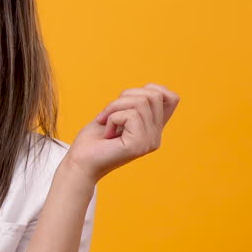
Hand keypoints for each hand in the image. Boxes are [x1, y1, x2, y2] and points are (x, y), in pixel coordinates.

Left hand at [64, 83, 178, 181]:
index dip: (151, 89)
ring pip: (141, 102)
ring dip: (114, 107)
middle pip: (153, 95)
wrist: (80, 162)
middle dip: (124, 97)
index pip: (172, 98)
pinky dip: (112, 118)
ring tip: (106, 123)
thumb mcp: (116, 113)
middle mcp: (156, 136)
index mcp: (153, 128)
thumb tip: (149, 88)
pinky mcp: (139, 145)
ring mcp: (149, 141)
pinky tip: (107, 133)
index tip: (127, 100)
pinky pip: (130, 115)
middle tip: (109, 114)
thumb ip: (134, 103)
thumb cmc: (93, 139)